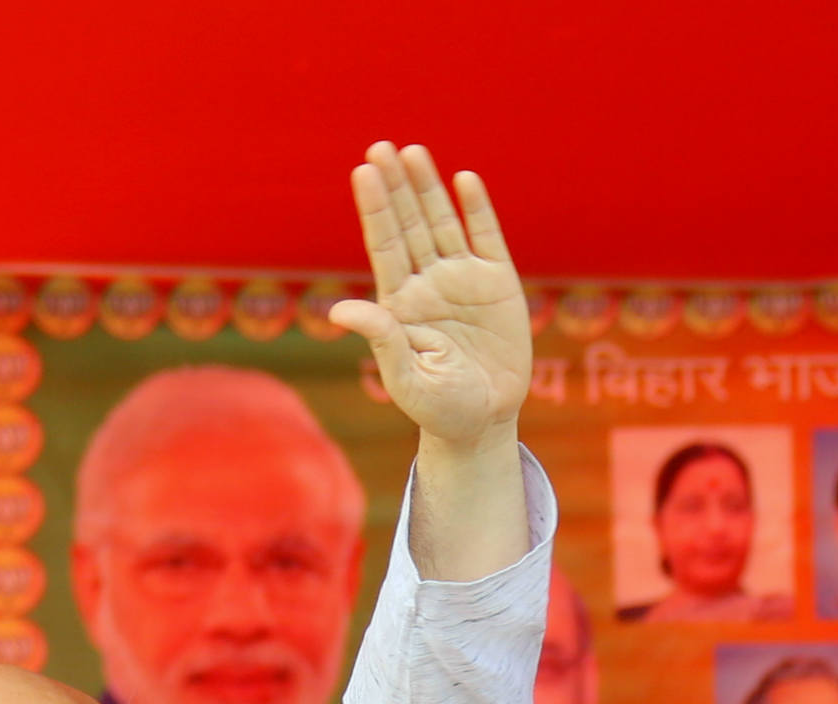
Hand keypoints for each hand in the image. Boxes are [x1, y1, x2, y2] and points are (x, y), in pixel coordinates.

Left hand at [327, 145, 527, 455]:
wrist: (483, 421)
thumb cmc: (437, 406)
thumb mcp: (405, 378)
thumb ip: (381, 339)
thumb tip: (341, 309)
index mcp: (399, 303)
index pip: (383, 246)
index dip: (375, 209)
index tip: (363, 173)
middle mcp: (427, 283)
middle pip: (408, 225)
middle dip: (395, 187)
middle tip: (380, 148)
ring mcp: (461, 279)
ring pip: (441, 223)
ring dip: (428, 188)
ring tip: (413, 152)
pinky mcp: (497, 282)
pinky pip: (485, 237)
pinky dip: (476, 209)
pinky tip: (463, 180)